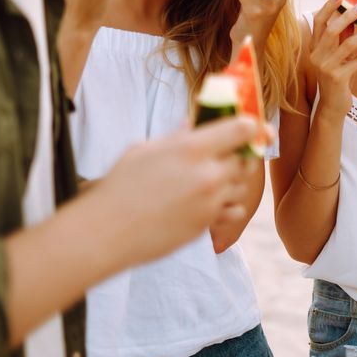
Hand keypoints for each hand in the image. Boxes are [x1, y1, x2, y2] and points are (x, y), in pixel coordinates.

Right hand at [91, 115, 264, 267]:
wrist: (106, 232)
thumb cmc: (120, 186)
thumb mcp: (145, 150)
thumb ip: (176, 137)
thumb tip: (192, 124)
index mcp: (191, 148)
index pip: (242, 128)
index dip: (250, 125)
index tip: (249, 126)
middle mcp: (207, 174)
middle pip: (246, 157)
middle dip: (240, 153)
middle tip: (227, 153)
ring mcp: (210, 202)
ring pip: (242, 185)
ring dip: (233, 180)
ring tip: (211, 179)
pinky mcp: (207, 224)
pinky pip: (234, 210)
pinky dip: (229, 205)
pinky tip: (213, 201)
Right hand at [308, 0, 356, 116]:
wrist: (332, 107)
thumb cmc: (338, 78)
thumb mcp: (338, 55)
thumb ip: (342, 37)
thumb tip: (352, 13)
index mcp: (314, 47)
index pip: (318, 21)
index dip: (328, 5)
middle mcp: (317, 55)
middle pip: (332, 29)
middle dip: (349, 14)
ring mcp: (326, 67)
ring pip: (348, 44)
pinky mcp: (338, 78)